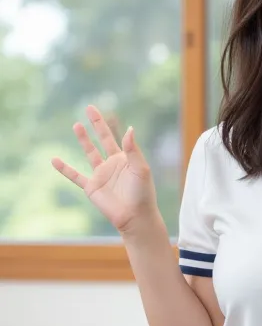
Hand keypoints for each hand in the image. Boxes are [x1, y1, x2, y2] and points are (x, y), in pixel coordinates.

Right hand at [52, 105, 158, 234]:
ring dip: (83, 139)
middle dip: (96, 124)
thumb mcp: (141, 169)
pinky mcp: (91, 187)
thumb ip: (133, 150)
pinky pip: (75, 176)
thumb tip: (129, 129)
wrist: (135, 217)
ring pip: (89, 153)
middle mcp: (111, 165)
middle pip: (102, 140)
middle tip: (89, 108)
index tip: (102, 111)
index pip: (115, 137)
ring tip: (76, 124)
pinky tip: (54, 160)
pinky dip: (65, 169)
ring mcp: (100, 175)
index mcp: (125, 159)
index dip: (108, 124)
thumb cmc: (142, 194)